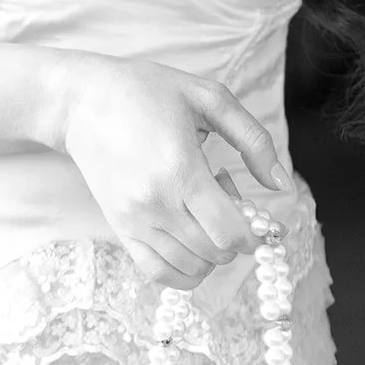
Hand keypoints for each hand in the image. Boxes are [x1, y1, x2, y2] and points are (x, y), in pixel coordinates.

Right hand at [53, 53, 291, 289]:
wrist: (82, 102)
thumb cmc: (146, 91)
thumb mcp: (207, 97)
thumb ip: (253, 139)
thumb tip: (282, 185)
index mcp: (179, 170)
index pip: (229, 233)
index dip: (255, 233)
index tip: (259, 216)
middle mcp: (155, 204)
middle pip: (215, 253)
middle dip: (235, 235)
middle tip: (224, 194)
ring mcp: (134, 221)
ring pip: (191, 268)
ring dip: (211, 248)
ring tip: (201, 207)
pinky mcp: (120, 229)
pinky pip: (160, 274)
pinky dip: (185, 270)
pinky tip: (189, 238)